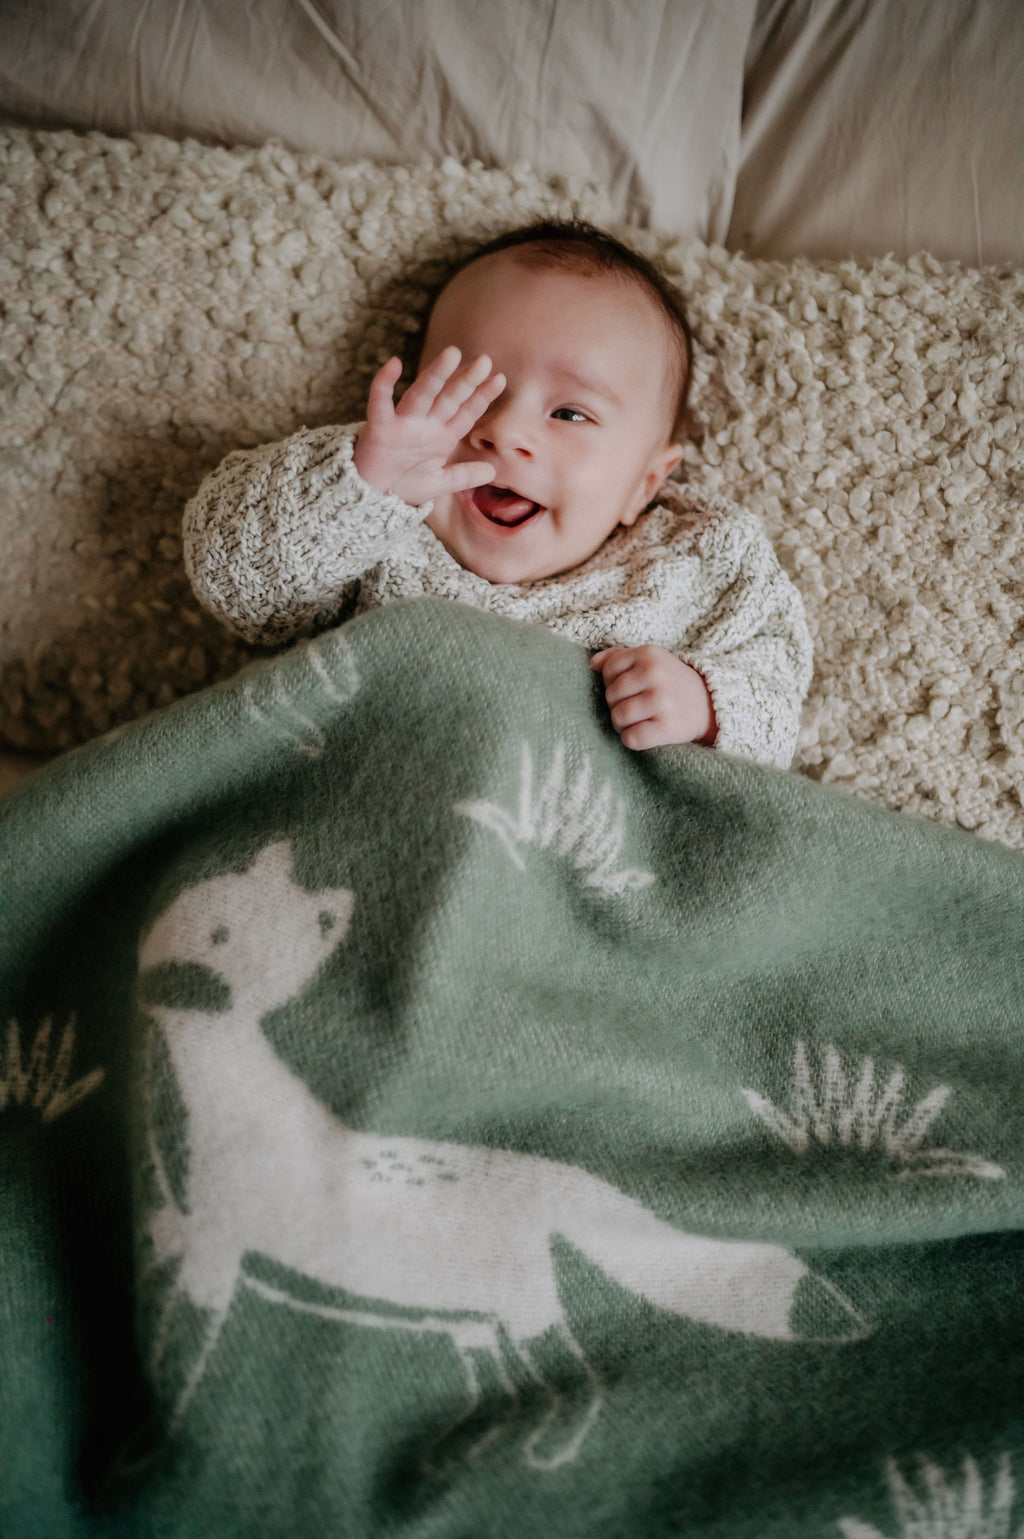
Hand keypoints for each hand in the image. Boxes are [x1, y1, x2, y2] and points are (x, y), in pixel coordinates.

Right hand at [353, 346, 505, 506]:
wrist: (372, 498)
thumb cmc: (403, 485)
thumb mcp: (439, 482)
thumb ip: (463, 476)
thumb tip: (491, 471)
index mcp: (441, 436)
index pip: (465, 413)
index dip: (482, 397)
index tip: (500, 379)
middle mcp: (425, 425)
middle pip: (449, 399)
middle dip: (466, 381)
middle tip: (485, 361)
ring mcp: (403, 424)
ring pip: (422, 394)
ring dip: (436, 375)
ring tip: (452, 353)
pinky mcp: (380, 428)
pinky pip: (381, 403)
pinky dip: (384, 384)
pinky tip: (394, 363)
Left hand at [590, 646, 717, 749]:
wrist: (710, 704)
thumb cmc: (670, 681)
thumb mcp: (650, 659)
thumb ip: (619, 656)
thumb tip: (592, 664)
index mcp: (648, 653)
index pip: (608, 670)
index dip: (612, 682)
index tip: (628, 689)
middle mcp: (655, 674)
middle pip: (611, 695)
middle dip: (616, 705)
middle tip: (633, 707)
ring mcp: (662, 701)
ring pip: (618, 717)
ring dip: (622, 724)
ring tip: (636, 721)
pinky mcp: (668, 727)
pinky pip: (631, 738)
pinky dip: (632, 740)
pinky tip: (642, 734)